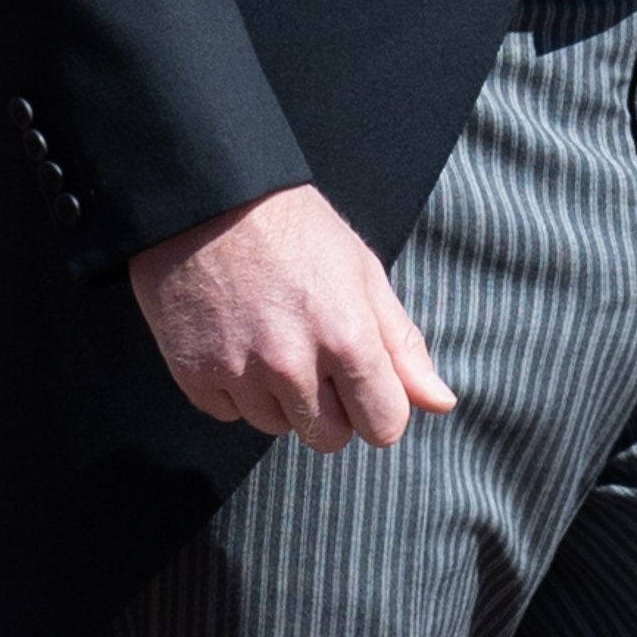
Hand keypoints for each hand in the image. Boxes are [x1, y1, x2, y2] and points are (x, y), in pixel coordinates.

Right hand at [129, 182, 455, 450]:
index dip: (378, 404)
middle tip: (312, 351)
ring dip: (278, 396)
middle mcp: (293, 365)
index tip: (362, 376)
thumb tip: (442, 403)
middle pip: (329, 438)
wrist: (208, 198)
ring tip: (268, 333)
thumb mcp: (362, 271)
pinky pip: (229, 414)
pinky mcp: (195, 378)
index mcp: (347, 338)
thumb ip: (402, 344)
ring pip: (276, 427)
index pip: (384, 427)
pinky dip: (234, 387)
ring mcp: (241, 374)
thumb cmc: (294, 228)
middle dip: (329, 408)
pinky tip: (234, 337)